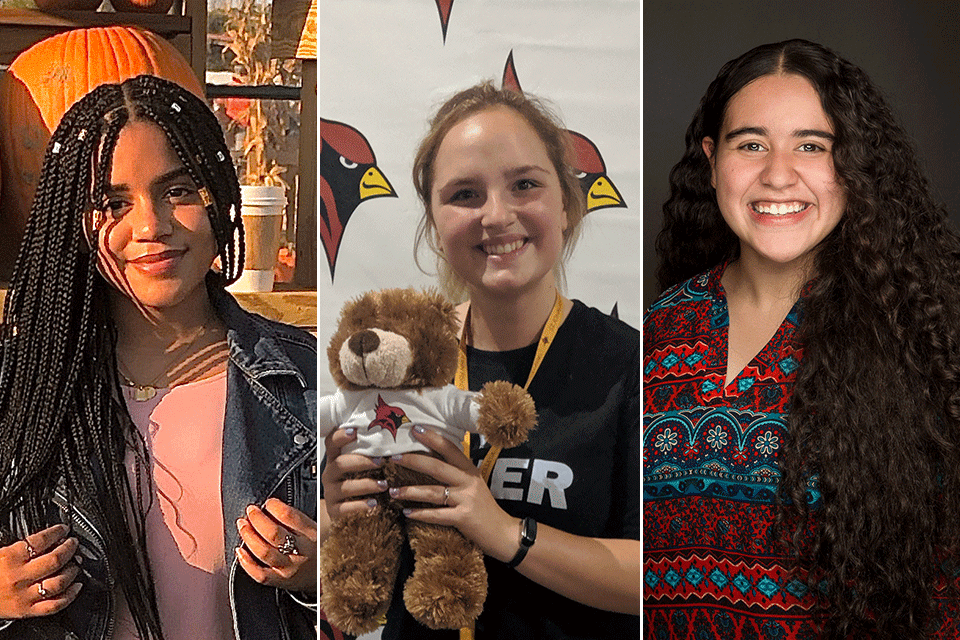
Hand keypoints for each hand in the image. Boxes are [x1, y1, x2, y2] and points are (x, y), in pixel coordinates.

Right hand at [0, 524, 82, 617]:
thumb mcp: (0, 552)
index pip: (42, 540)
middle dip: (70, 549)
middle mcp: (19, 577)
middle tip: (73, 544)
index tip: (64, 530)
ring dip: (72, 571)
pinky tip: (77, 586)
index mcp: (10, 558)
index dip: (57, 532)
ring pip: (58, 582)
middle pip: (55, 560)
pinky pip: (54, 605)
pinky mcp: (27, 610)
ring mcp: (24, 595)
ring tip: (75, 564)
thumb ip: (22, 546)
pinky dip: (70, 596)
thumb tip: (48, 538)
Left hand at [236, 498, 316, 591]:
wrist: (327, 577)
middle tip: (250, 510)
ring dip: (248, 536)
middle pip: (274, 534)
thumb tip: (269, 507)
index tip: (268, 502)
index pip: (290, 516)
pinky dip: (246, 562)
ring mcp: (290, 568)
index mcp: (313, 534)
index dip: (274, 506)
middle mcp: (302, 552)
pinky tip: (239, 550)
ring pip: (264, 552)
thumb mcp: (318, 529)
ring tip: (242, 524)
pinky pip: (260, 574)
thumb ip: (297, 519)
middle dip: (257, 519)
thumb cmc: (318, 548)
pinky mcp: (281, 581)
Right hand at [320, 427, 386, 521]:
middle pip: (340, 463)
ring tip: (384, 485)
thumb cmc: (355, 483)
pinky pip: (345, 508)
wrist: (342, 513)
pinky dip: (361, 505)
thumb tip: (393, 440)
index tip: (355, 431)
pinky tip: (374, 503)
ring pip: (345, 486)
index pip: (332, 443)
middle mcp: (330, 474)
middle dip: (361, 461)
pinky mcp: (334, 510)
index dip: (340, 436)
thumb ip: (368, 454)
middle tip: (380, 462)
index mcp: (335, 459)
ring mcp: (331, 493)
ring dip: (366, 484)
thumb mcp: (358, 468)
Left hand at [390, 426, 519, 561]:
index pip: (450, 449)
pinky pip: (436, 515)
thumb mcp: (474, 485)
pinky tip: (407, 512)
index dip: (433, 438)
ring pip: (433, 492)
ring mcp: (466, 499)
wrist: (503, 532)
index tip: (416, 429)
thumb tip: (431, 461)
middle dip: (413, 460)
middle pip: (437, 467)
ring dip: (410, 491)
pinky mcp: (463, 518)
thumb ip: (457, 474)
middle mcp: (468, 482)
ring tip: (393, 491)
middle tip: (394, 457)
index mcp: (470, 470)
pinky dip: (420, 513)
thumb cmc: (485, 508)